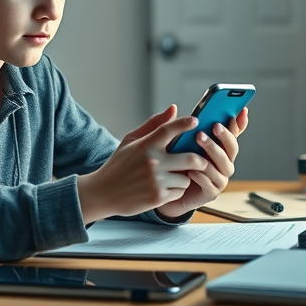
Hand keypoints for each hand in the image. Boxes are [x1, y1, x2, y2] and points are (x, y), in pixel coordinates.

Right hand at [77, 106, 208, 223]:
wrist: (104, 193)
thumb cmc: (119, 164)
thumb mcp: (131, 140)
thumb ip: (153, 124)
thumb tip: (174, 108)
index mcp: (145, 145)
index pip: (169, 129)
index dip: (185, 123)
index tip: (196, 121)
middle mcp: (152, 162)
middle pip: (191, 158)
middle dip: (200, 160)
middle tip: (201, 160)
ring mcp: (156, 181)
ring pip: (187, 177)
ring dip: (185, 177)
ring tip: (175, 176)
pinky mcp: (158, 197)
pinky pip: (180, 191)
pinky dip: (177, 189)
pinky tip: (166, 187)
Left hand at [155, 107, 247, 219]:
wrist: (164, 188)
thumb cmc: (170, 162)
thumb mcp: (171, 141)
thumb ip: (175, 126)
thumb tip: (173, 107)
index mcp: (217, 146)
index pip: (234, 133)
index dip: (240, 122)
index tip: (242, 110)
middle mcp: (222, 161)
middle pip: (232, 148)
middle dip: (225, 136)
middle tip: (214, 126)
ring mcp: (219, 177)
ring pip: (224, 164)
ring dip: (213, 150)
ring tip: (200, 139)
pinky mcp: (211, 192)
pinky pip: (211, 182)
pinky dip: (202, 175)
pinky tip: (192, 169)